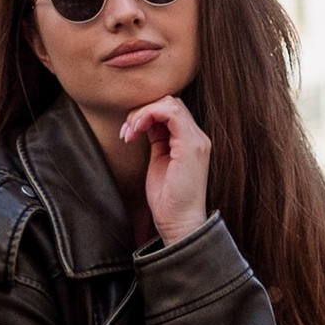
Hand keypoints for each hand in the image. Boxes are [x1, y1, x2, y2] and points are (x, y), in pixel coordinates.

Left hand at [119, 93, 210, 245]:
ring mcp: (196, 140)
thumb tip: (145, 123)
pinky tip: (136, 131)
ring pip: (169, 104)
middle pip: (170, 102)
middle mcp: (197, 137)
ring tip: (129, 134)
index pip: (170, 110)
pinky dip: (148, 115)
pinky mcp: (191, 145)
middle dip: (142, 111)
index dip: (146, 114)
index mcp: (190, 141)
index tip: (128, 133)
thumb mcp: (159, 161)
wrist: (179, 222)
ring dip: (142, 114)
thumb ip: (157, 140)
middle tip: (126, 133)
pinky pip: (170, 113)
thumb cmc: (167, 199)